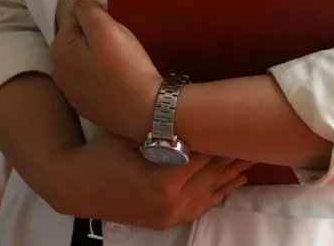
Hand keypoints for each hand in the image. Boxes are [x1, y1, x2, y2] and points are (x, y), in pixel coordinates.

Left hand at [51, 0, 159, 140]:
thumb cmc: (126, 68)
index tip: (119, 24)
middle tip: (125, 41)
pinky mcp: (90, 108)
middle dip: (100, 34)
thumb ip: (87, 7)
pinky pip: (95, 79)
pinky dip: (106, 74)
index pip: (76, 17)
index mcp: (58, 52)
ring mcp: (73, 94)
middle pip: (80, 39)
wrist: (147, 113)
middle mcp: (59, 74)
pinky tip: (122, 78)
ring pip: (88, 59)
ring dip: (103, 53)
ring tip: (126, 58)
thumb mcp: (107, 30)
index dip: (99, 15)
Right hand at [52, 133, 252, 231]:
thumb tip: (193, 112)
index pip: (206, 152)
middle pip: (214, 171)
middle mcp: (173, 201)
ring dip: (235, 170)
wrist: (76, 186)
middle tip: (257, 130)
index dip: (224, 134)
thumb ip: (164, 129)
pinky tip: (238, 179)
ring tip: (255, 150)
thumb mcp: (133, 134)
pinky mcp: (167, 221)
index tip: (242, 116)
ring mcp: (171, 215)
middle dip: (234, 150)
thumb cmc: (102, 152)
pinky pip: (203, 206)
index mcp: (166, 178)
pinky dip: (222, 190)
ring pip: (213, 189)